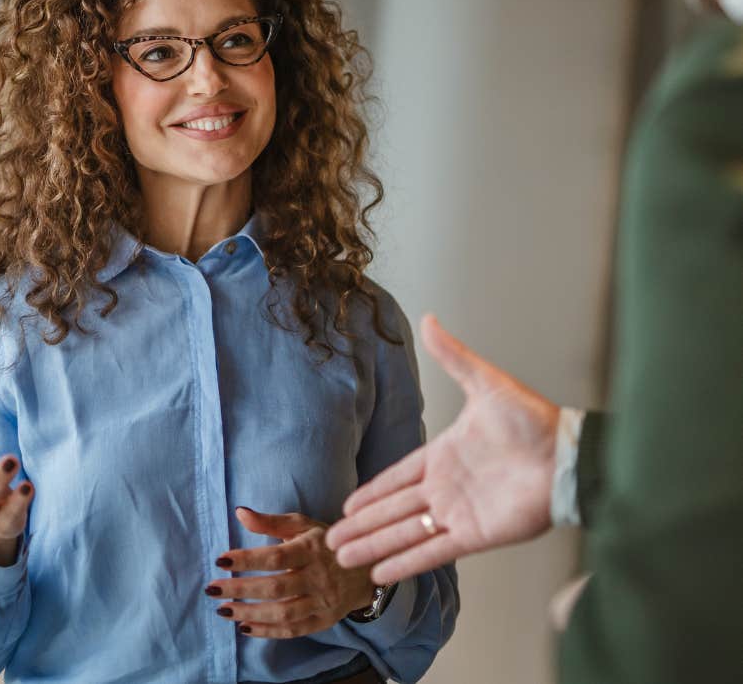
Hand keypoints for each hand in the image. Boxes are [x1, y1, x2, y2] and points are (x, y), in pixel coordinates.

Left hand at [205, 507, 374, 638]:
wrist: (364, 569)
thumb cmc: (325, 543)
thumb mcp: (303, 525)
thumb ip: (271, 521)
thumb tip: (239, 512)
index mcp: (311, 549)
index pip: (275, 557)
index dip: (247, 559)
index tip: (221, 559)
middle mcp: (318, 576)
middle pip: (275, 587)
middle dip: (240, 589)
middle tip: (212, 588)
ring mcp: (322, 601)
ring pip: (282, 612)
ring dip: (249, 613)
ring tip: (223, 609)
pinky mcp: (323, 621)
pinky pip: (292, 630)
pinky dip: (267, 631)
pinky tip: (244, 627)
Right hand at [325, 313, 559, 583]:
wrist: (565, 454)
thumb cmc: (531, 418)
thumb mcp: (484, 382)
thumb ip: (453, 357)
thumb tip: (429, 320)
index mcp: (442, 456)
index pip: (397, 478)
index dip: (371, 493)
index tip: (347, 505)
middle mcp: (444, 488)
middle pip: (392, 511)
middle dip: (361, 526)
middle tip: (330, 540)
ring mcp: (457, 513)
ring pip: (404, 534)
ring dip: (374, 547)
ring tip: (341, 559)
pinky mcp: (474, 535)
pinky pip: (432, 552)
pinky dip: (405, 564)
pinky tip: (380, 575)